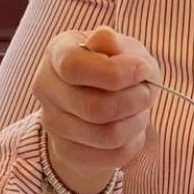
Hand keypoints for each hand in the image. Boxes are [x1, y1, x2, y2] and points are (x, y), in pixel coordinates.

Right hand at [33, 25, 158, 193]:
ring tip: (139, 111)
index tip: (142, 70)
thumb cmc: (115, 68)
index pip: (74, 67)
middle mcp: (46, 87)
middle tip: (147, 93)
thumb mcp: (123, 49)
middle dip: (135, 101)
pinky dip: (132, 143)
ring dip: (136, 123)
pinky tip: (130, 129)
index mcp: (57, 53)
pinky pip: (112, 155)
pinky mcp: (67, 151)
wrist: (100, 104)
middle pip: (95, 108)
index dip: (115, 72)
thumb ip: (116, 45)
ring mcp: (52, 122)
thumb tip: (104, 38)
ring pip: (107, 135)